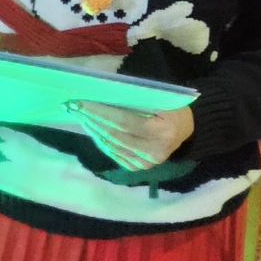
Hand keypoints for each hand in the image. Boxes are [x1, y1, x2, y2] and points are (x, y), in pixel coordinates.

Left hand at [71, 100, 193, 169]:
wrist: (186, 130)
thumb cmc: (171, 108)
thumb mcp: (160, 98)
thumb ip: (136, 97)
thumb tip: (103, 93)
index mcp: (161, 131)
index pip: (124, 120)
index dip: (101, 112)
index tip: (82, 102)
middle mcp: (154, 151)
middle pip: (115, 135)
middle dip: (92, 120)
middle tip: (74, 108)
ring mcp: (146, 162)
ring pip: (112, 146)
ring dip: (94, 130)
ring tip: (81, 117)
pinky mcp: (140, 167)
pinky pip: (115, 154)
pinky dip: (102, 142)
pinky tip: (93, 130)